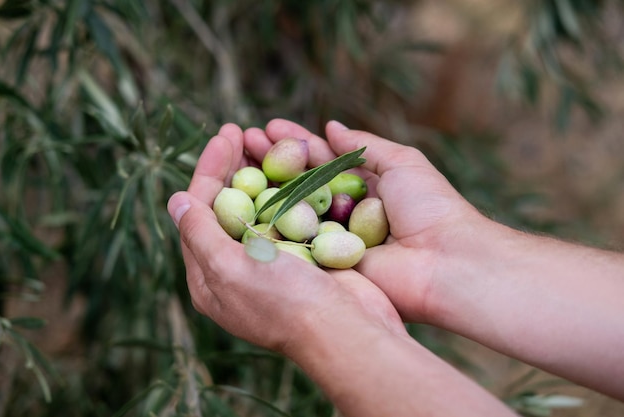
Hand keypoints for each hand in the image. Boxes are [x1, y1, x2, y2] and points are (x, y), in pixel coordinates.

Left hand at [167, 123, 406, 355]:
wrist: (345, 331)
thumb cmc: (284, 303)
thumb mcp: (229, 269)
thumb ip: (200, 233)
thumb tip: (174, 201)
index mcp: (210, 277)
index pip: (201, 211)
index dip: (210, 170)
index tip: (223, 135)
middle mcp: (238, 268)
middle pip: (229, 205)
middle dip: (232, 166)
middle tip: (239, 129)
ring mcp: (272, 262)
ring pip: (260, 206)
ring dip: (260, 172)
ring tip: (263, 139)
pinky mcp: (303, 257)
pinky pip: (290, 215)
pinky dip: (289, 189)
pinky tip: (294, 166)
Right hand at [244, 119, 484, 323]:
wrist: (445, 262)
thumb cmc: (430, 207)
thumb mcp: (402, 163)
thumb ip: (364, 146)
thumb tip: (331, 126)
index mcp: (362, 190)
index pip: (319, 162)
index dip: (293, 144)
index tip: (265, 128)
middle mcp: (342, 214)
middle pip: (299, 185)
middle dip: (270, 161)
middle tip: (241, 140)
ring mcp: (332, 241)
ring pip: (291, 212)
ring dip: (263, 189)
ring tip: (233, 162)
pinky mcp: (326, 266)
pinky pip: (294, 243)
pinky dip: (270, 225)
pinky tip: (243, 205)